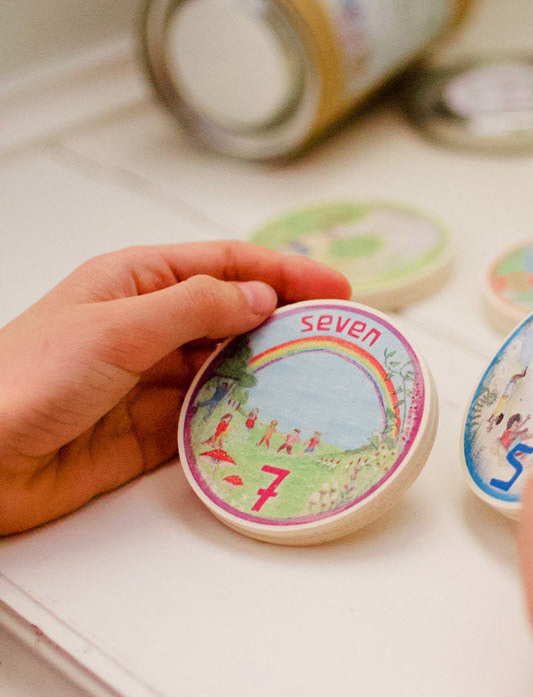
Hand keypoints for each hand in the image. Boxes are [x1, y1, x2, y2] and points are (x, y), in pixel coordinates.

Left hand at [0, 241, 349, 533]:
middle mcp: (150, 326)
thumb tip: (261, 298)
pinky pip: (213, 419)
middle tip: (338, 338)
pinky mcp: (154, 431)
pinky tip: (274, 422)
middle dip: (286, 323)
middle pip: (235, 316)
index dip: (285, 272)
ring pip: (230, 369)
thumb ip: (196, 308)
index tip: (335, 288)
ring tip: (318, 380)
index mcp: (137, 282)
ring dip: (270, 374)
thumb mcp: (117, 326)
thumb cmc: (25, 379)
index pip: (227, 265)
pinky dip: (244, 420)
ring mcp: (154, 380)